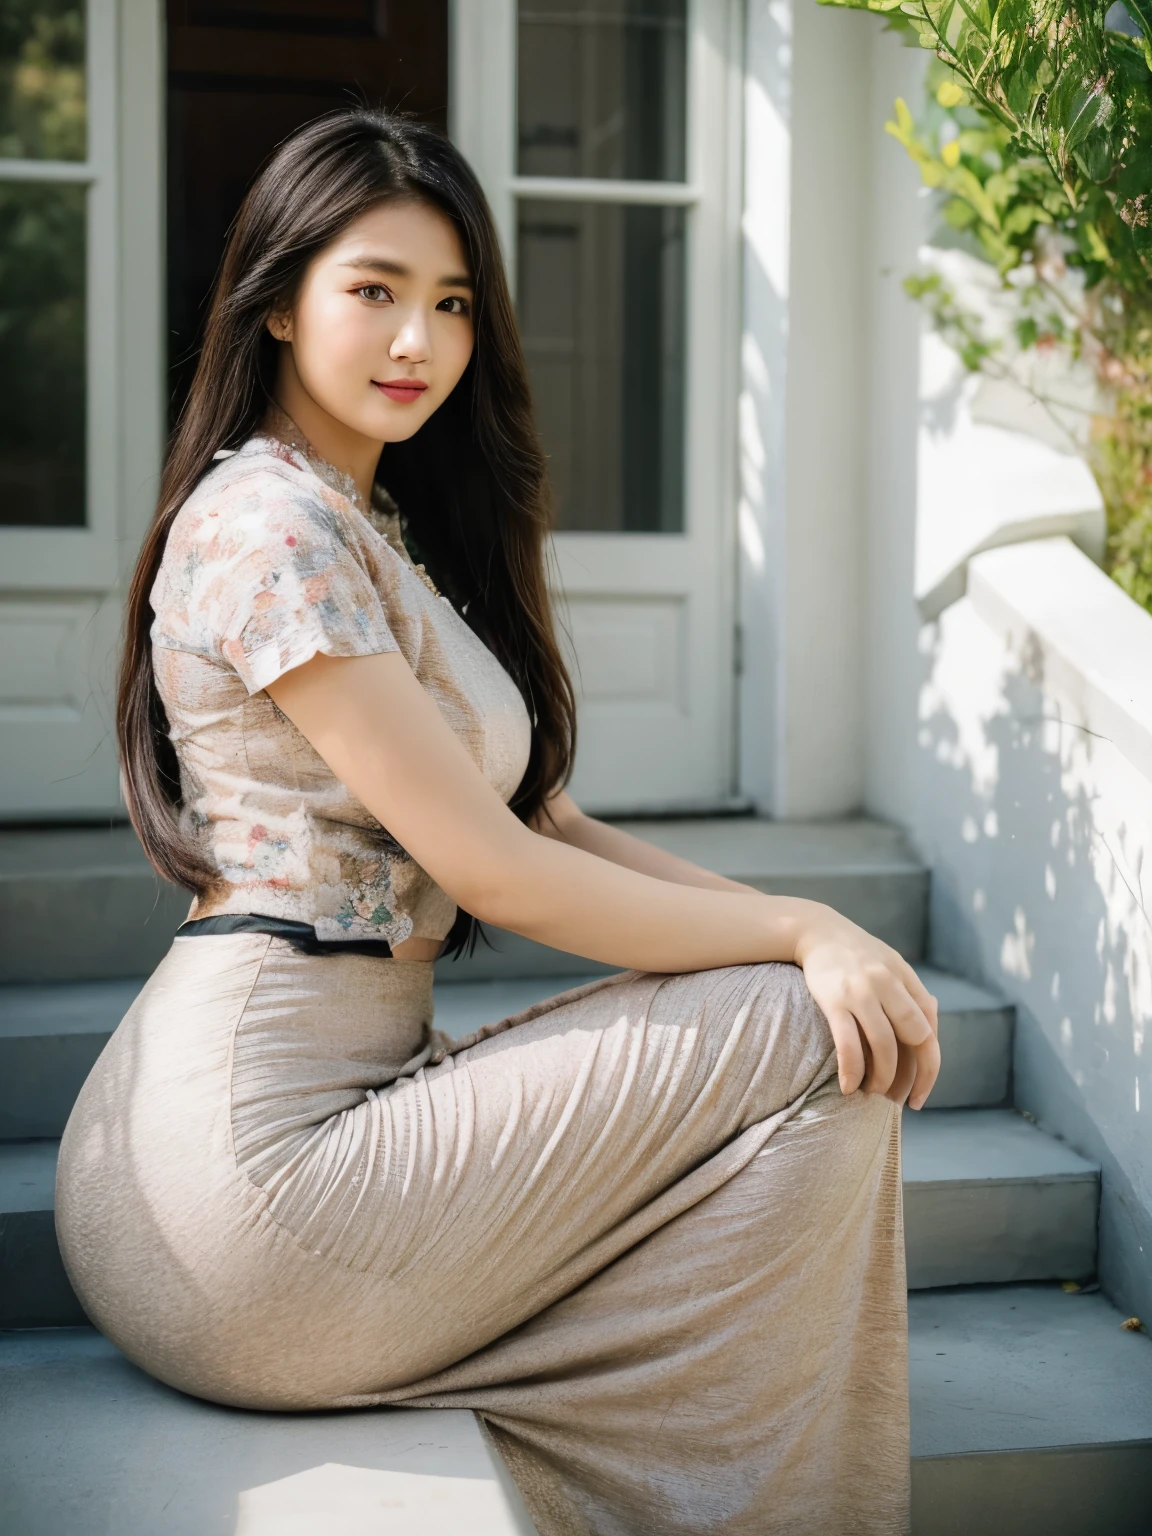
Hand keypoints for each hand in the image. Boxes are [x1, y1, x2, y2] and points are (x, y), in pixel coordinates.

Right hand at [793, 911, 939, 1109]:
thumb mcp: (890, 965)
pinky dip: (852, 1070)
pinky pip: (848, 1043)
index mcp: (906, 978)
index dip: (929, 1069)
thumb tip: (930, 1031)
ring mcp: (861, 991)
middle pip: (915, 1038)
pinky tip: (848, 1087)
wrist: (815, 929)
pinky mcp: (833, 999)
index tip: (918, 1095)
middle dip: (910, 1075)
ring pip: (884, 1045)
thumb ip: (911, 996)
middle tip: (896, 1098)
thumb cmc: (855, 955)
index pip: (929, 1030)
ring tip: (872, 1092)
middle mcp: (888, 983)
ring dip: (881, 1078)